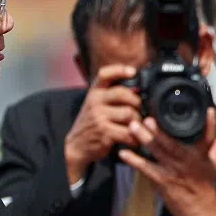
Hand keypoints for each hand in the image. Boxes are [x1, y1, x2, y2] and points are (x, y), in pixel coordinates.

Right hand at [64, 65, 140, 184]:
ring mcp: (99, 117)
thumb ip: (110, 96)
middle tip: (138, 111)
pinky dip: (135, 138)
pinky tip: (133, 139)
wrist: (76, 145)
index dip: (119, 70)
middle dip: (136, 102)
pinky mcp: (105, 132)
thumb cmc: (91, 124)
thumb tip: (137, 88)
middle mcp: (95, 102)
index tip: (132, 72)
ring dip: (137, 122)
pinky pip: (128, 132)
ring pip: (129, 113)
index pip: (104, 74)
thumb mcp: (95, 105)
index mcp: (94, 92)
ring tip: (135, 127)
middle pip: (123, 93)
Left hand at [119, 108, 215, 215]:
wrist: (200, 211)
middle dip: (159, 129)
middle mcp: (187, 160)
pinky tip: (124, 153)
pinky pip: (146, 168)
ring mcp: (173, 170)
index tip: (209, 111)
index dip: (210, 124)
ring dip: (144, 139)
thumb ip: (215, 150)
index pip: (209, 137)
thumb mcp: (215, 167)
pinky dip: (134, 161)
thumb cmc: (205, 188)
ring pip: (157, 151)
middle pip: (172, 142)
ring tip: (133, 127)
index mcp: (201, 155)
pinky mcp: (162, 180)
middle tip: (147, 118)